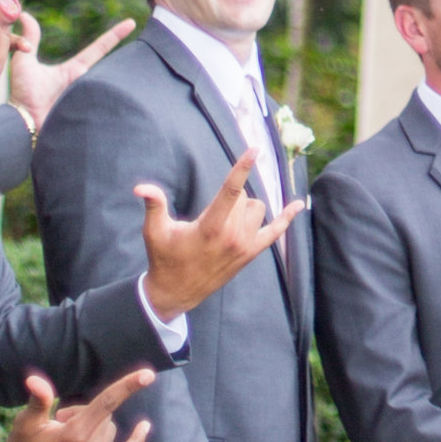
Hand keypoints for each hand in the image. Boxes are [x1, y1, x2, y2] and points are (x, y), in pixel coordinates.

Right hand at [0, 368, 155, 441]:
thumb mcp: (25, 424)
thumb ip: (38, 401)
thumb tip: (35, 380)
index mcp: (74, 435)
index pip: (107, 403)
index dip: (127, 386)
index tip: (148, 374)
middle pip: (104, 416)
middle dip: (85, 412)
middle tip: (59, 422)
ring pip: (109, 431)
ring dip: (95, 427)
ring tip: (66, 437)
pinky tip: (144, 426)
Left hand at [8, 11, 133, 134]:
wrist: (21, 121)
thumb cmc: (22, 93)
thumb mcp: (24, 60)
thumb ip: (29, 38)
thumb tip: (25, 14)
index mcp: (74, 69)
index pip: (99, 49)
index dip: (115, 35)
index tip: (131, 22)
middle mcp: (83, 82)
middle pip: (109, 68)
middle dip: (123, 62)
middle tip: (134, 42)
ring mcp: (86, 97)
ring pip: (105, 86)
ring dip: (104, 86)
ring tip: (102, 84)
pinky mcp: (85, 112)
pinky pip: (100, 104)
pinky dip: (101, 102)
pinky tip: (120, 106)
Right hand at [135, 152, 306, 318]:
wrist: (176, 292)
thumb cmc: (164, 258)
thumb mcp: (155, 232)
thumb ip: (154, 205)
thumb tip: (140, 186)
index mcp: (210, 228)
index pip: (230, 191)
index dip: (242, 168)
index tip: (254, 149)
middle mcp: (232, 236)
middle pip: (243, 197)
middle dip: (229, 196)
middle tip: (208, 213)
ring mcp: (245, 246)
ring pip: (257, 209)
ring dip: (245, 207)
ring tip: (224, 220)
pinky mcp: (251, 254)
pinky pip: (275, 231)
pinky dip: (287, 218)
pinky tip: (299, 204)